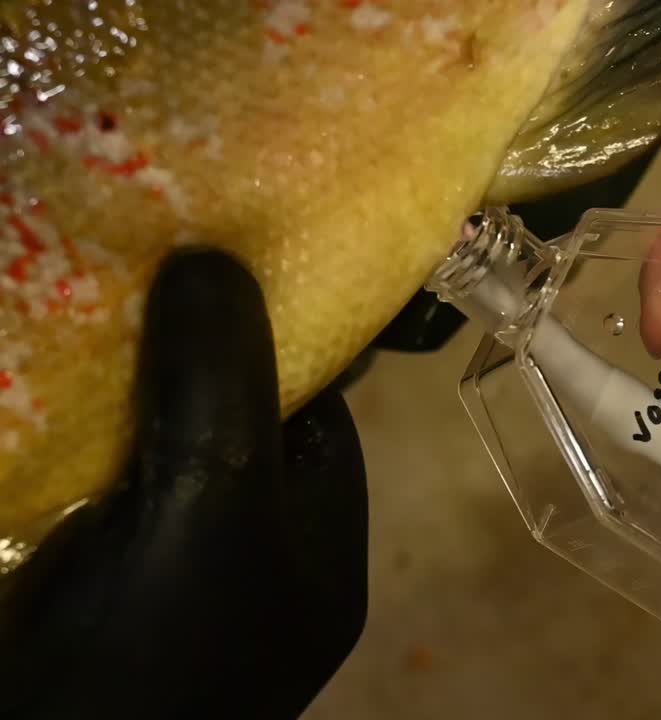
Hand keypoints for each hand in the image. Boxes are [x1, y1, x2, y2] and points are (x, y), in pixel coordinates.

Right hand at [0, 249, 369, 718]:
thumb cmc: (164, 644)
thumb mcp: (219, 499)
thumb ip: (224, 383)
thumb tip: (213, 258)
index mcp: (319, 543)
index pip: (313, 414)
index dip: (268, 341)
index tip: (212, 273)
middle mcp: (256, 559)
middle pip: (226, 430)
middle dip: (177, 362)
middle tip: (124, 276)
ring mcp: (171, 578)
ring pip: (148, 459)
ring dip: (109, 397)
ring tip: (75, 309)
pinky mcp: (93, 587)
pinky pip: (89, 494)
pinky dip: (62, 444)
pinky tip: (35, 389)